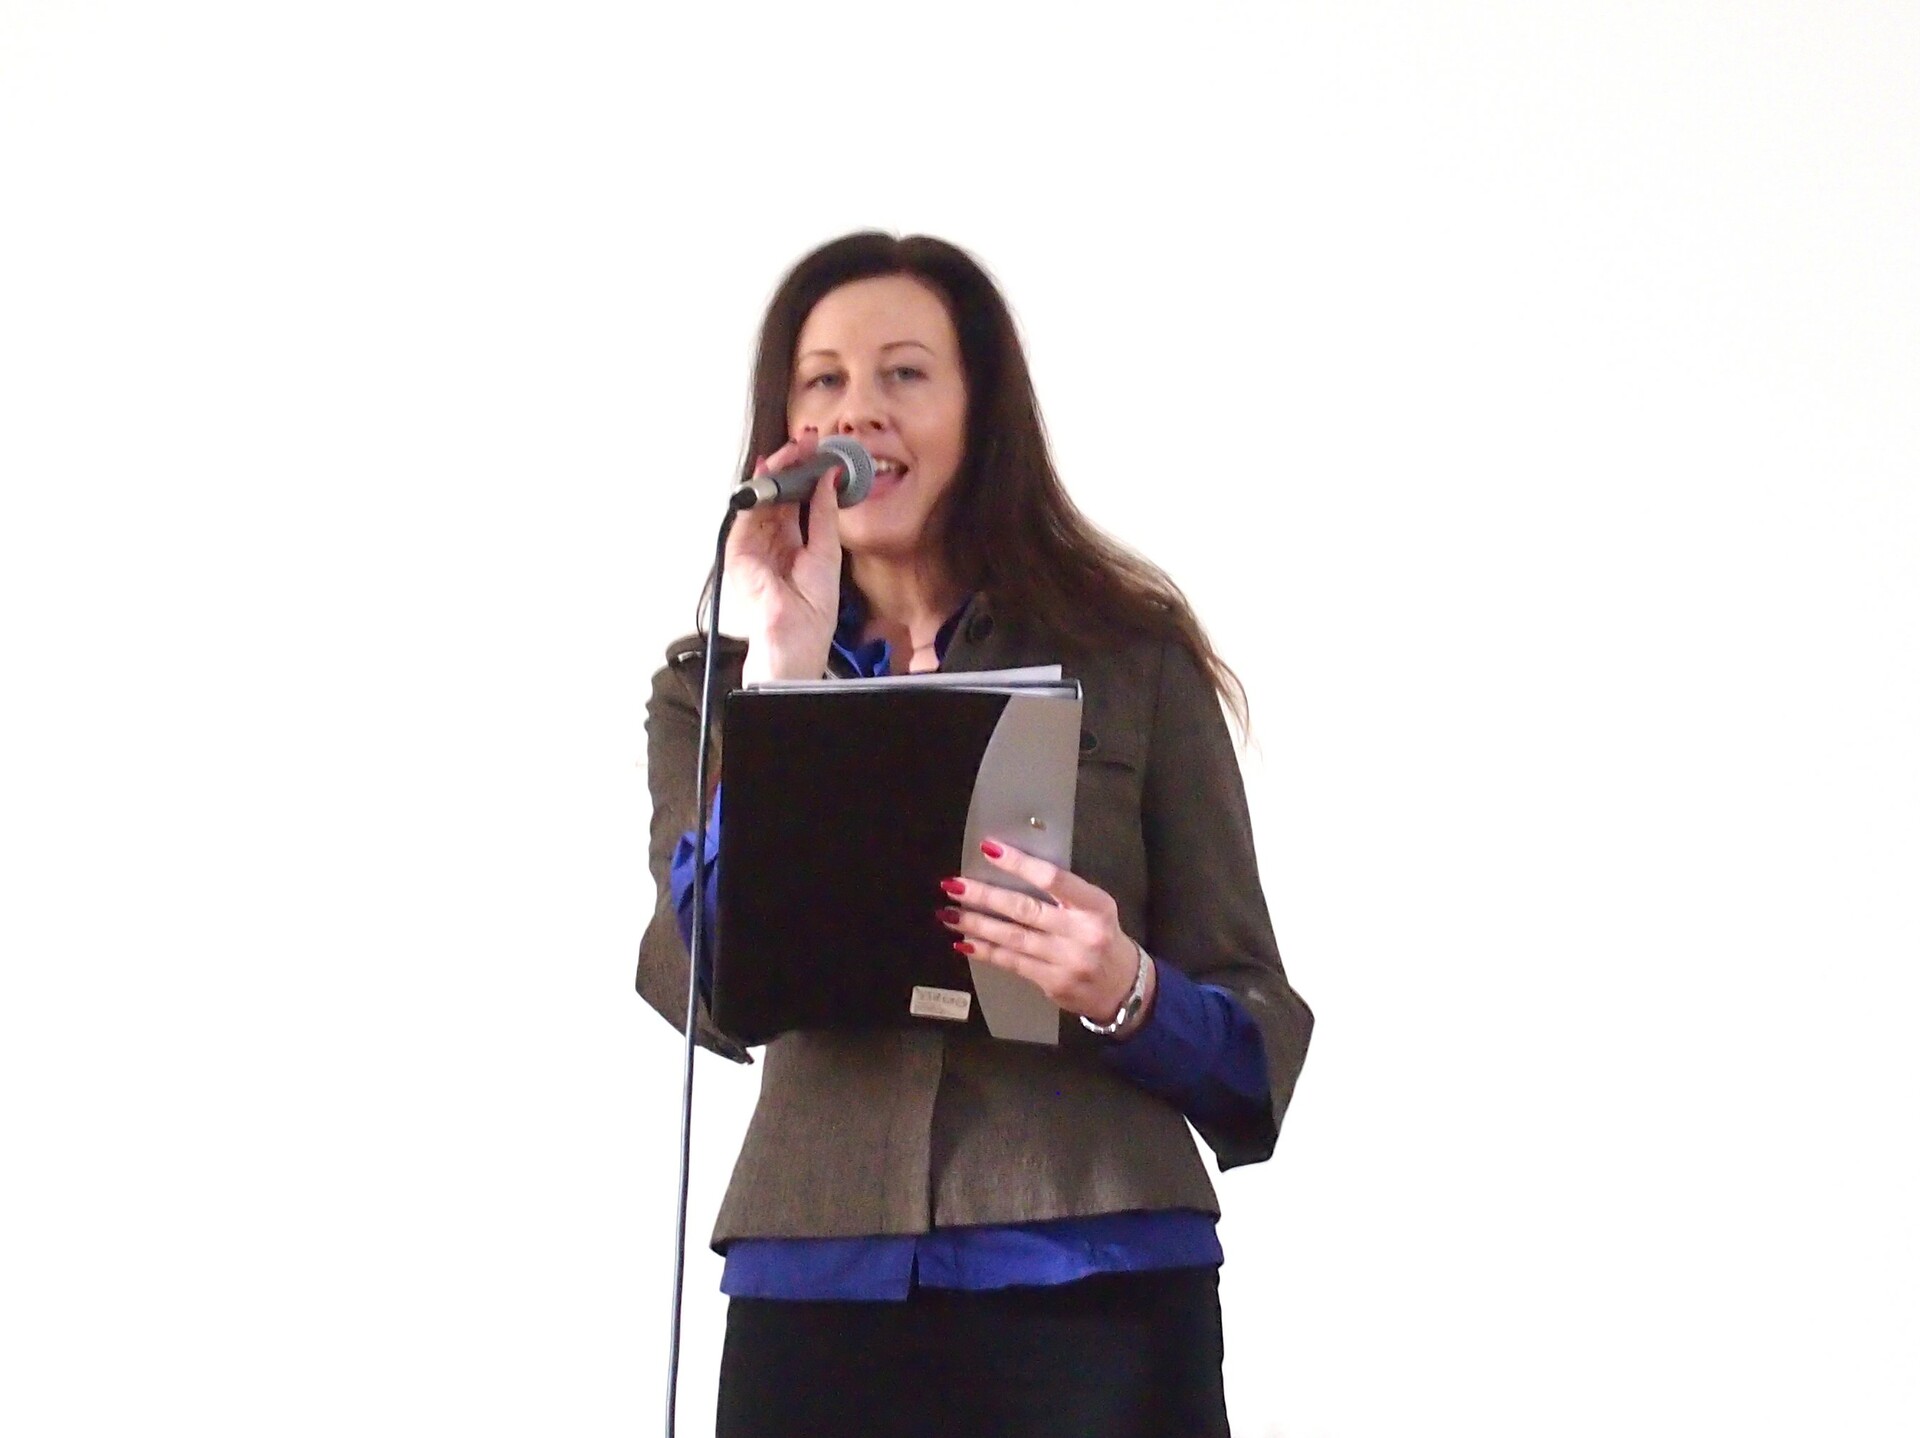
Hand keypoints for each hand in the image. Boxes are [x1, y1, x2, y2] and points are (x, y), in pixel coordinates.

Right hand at [730, 427, 844, 684]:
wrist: (793, 636)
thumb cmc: (811, 612)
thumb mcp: (827, 553)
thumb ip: (824, 514)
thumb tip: (829, 479)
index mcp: (794, 543)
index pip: (798, 500)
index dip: (808, 475)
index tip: (822, 453)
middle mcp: (772, 540)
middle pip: (780, 493)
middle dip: (793, 464)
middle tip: (807, 441)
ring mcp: (754, 543)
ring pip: (763, 497)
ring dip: (777, 470)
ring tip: (794, 449)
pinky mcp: (739, 549)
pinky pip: (747, 511)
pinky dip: (758, 489)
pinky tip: (771, 470)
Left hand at [936, 839, 1156, 1028]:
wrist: (1122, 987)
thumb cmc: (1101, 935)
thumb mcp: (1094, 907)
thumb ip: (1062, 893)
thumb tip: (1009, 870)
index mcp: (1094, 905)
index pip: (1052, 878)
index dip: (1019, 863)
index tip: (988, 849)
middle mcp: (1081, 932)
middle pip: (1024, 909)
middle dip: (984, 896)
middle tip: (953, 885)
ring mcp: (1066, 961)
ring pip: (1012, 938)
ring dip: (975, 924)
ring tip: (948, 913)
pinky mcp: (1052, 983)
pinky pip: (1011, 963)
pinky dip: (985, 951)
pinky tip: (965, 942)